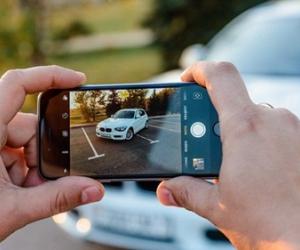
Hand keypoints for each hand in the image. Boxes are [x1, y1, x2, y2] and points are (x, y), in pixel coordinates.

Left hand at [0, 66, 104, 240]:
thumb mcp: (11, 209)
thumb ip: (56, 199)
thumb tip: (92, 189)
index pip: (16, 84)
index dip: (50, 76)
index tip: (78, 80)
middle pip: (28, 126)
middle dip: (42, 155)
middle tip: (37, 182)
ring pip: (24, 141)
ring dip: (32, 166)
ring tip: (25, 192)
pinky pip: (15, 151)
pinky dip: (24, 170)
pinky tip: (19, 189)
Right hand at [157, 62, 299, 249]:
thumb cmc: (272, 227)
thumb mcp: (217, 207)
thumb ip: (185, 191)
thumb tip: (166, 190)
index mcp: (245, 128)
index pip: (220, 75)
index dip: (199, 70)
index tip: (188, 81)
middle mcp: (273, 120)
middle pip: (233, 102)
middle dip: (213, 121)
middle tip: (205, 148)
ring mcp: (293, 129)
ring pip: (254, 117)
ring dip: (237, 133)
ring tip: (232, 165)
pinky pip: (275, 128)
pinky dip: (259, 140)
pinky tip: (256, 169)